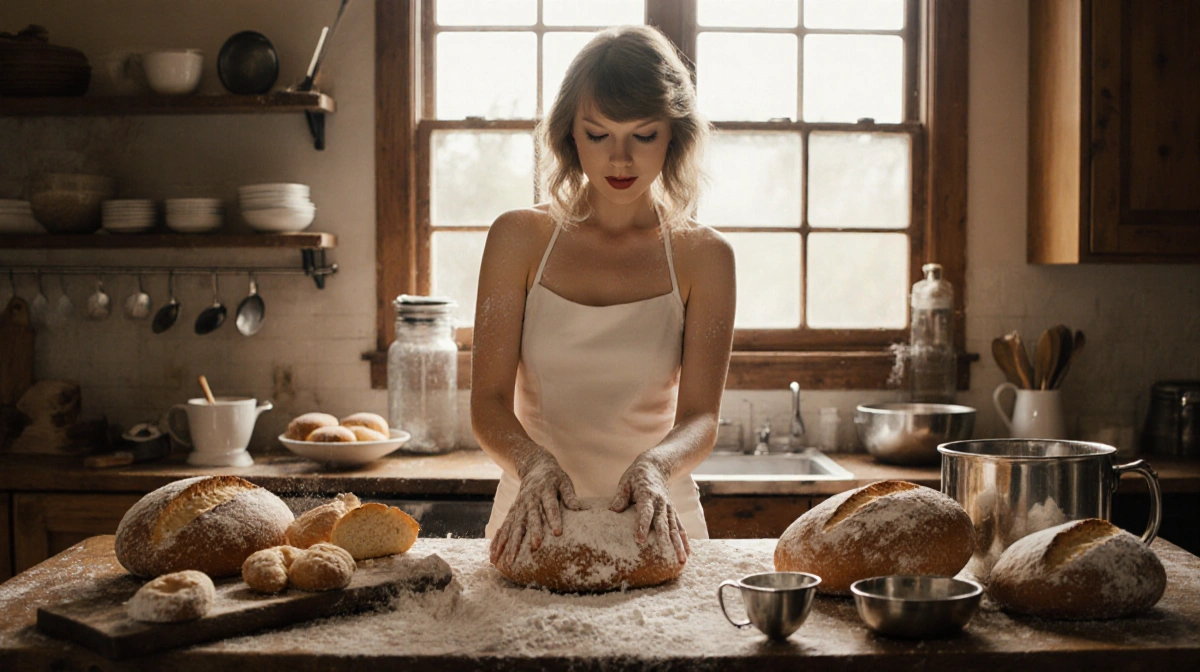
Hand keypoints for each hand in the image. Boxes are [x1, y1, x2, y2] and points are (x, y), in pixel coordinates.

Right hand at [490, 446, 581, 565]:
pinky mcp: (512, 512)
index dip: (554, 518)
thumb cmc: (554, 478)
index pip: (550, 506)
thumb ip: (570, 495)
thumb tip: (580, 508)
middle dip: (532, 533)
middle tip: (535, 548)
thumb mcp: (564, 482)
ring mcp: (518, 506)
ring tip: (508, 561)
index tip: (558, 532)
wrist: (534, 466)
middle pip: (530, 518)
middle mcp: (529, 500)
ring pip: (513, 526)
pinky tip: (493, 556)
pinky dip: (498, 542)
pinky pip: (503, 528)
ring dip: (510, 543)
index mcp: (545, 491)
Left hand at [610, 453, 688, 563]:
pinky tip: (688, 554)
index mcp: (647, 496)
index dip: (642, 526)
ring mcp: (669, 508)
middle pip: (663, 524)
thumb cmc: (636, 476)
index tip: (639, 540)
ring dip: (679, 545)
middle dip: (665, 540)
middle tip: (665, 556)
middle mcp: (661, 503)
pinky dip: (685, 540)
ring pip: (675, 528)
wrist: (656, 466)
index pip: (645, 512)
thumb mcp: (625, 482)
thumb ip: (621, 496)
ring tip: (681, 561)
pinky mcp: (673, 512)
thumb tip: (613, 510)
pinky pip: (680, 527)